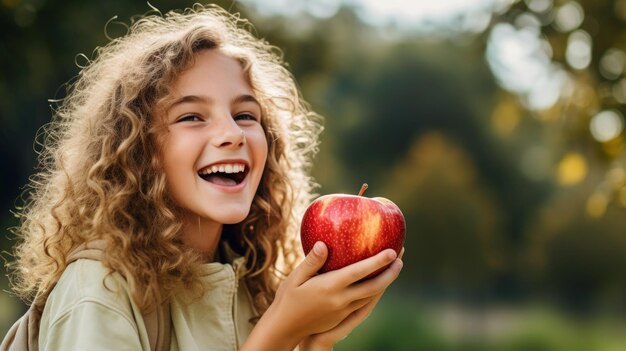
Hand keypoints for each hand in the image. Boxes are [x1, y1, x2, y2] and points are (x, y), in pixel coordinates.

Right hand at [242, 242, 401, 350]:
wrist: (286, 328)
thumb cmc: (287, 299)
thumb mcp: (295, 278)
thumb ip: (311, 261)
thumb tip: (322, 243)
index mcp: (329, 287)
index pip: (359, 272)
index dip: (377, 262)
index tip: (392, 251)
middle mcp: (340, 300)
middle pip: (373, 287)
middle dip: (389, 273)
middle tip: (401, 257)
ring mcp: (343, 310)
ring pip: (371, 296)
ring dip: (385, 282)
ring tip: (395, 267)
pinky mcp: (342, 317)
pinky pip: (364, 302)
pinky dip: (375, 291)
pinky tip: (378, 282)